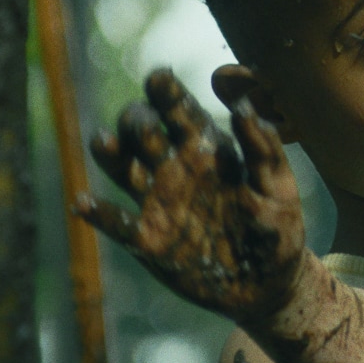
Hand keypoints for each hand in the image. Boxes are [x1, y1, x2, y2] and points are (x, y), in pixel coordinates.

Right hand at [77, 68, 306, 326]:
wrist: (268, 285)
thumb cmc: (277, 229)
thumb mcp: (280, 188)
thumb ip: (264, 149)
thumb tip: (243, 108)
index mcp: (209, 149)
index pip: (182, 112)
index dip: (168, 93)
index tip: (159, 77)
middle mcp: (177, 169)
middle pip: (145, 132)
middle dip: (138, 120)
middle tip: (143, 122)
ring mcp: (159, 203)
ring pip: (124, 168)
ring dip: (110, 153)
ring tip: (104, 142)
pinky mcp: (150, 240)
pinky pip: (119, 224)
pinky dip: (99, 213)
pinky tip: (83, 202)